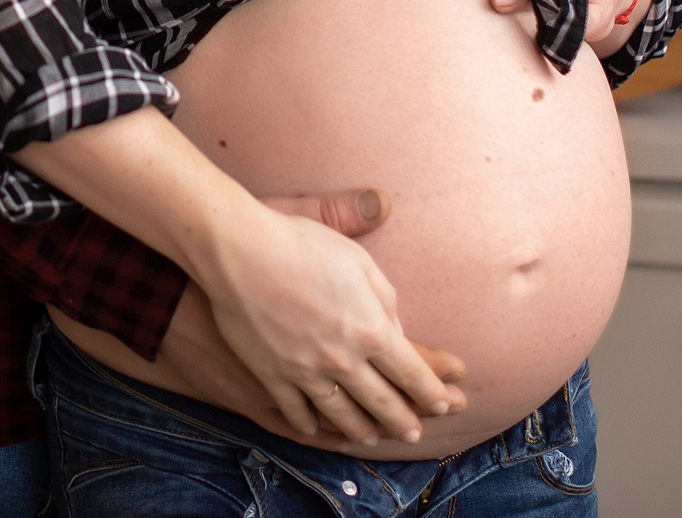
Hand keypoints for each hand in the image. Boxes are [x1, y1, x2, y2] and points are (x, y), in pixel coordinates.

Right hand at [157, 191, 466, 444]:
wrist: (238, 251)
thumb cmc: (301, 244)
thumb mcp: (358, 260)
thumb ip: (385, 299)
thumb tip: (396, 330)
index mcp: (371, 329)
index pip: (412, 373)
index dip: (431, 393)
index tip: (443, 403)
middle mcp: (343, 360)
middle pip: (382, 403)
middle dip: (403, 421)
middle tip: (413, 433)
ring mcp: (305, 372)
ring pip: (341, 415)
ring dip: (362, 431)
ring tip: (371, 438)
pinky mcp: (272, 375)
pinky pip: (296, 412)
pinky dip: (309, 426)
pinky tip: (315, 430)